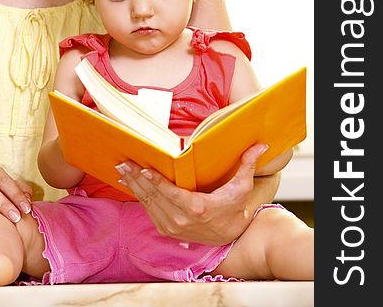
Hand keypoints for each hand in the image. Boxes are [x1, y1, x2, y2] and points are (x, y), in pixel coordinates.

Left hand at [116, 143, 269, 244]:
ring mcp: (172, 226)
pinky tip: (128, 182)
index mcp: (197, 208)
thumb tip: (261, 144)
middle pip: (154, 196)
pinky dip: (137, 196)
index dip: (155, 181)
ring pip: (147, 203)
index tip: (142, 168)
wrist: (231, 237)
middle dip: (136, 178)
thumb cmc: (235, 209)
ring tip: (121, 169)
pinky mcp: (166, 230)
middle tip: (123, 162)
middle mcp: (181, 220)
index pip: (171, 193)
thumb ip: (247, 165)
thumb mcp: (242, 188)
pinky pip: (148, 210)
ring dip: (132, 186)